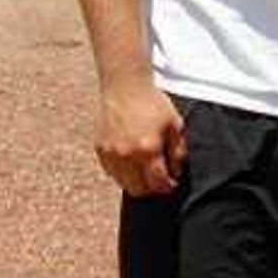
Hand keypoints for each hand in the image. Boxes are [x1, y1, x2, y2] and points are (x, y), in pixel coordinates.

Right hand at [95, 73, 184, 198]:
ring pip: (123, 183)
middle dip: (152, 189)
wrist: (125, 87)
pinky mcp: (99, 149)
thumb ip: (178, 152)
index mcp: (148, 149)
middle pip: (139, 189)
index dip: (168, 187)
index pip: (158, 183)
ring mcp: (110, 153)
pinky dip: (123, 174)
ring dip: (137, 183)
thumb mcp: (175, 125)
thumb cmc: (153, 104)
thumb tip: (175, 173)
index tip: (172, 183)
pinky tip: (132, 165)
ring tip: (146, 173)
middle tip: (160, 181)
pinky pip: (111, 172)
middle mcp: (127, 155)